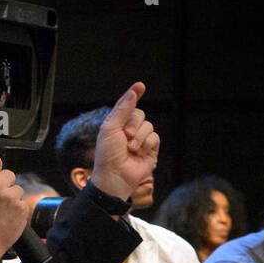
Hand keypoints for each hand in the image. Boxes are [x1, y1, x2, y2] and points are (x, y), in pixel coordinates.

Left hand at [90, 83, 158, 202]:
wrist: (115, 176)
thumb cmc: (108, 154)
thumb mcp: (110, 128)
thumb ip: (122, 109)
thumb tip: (133, 92)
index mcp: (117, 123)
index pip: (127, 105)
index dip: (134, 94)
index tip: (140, 85)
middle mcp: (130, 130)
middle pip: (140, 114)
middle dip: (134, 123)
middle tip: (126, 136)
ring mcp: (141, 140)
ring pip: (149, 126)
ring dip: (140, 137)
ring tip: (131, 149)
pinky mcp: (150, 150)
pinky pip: (155, 138)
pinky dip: (147, 144)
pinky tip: (139, 153)